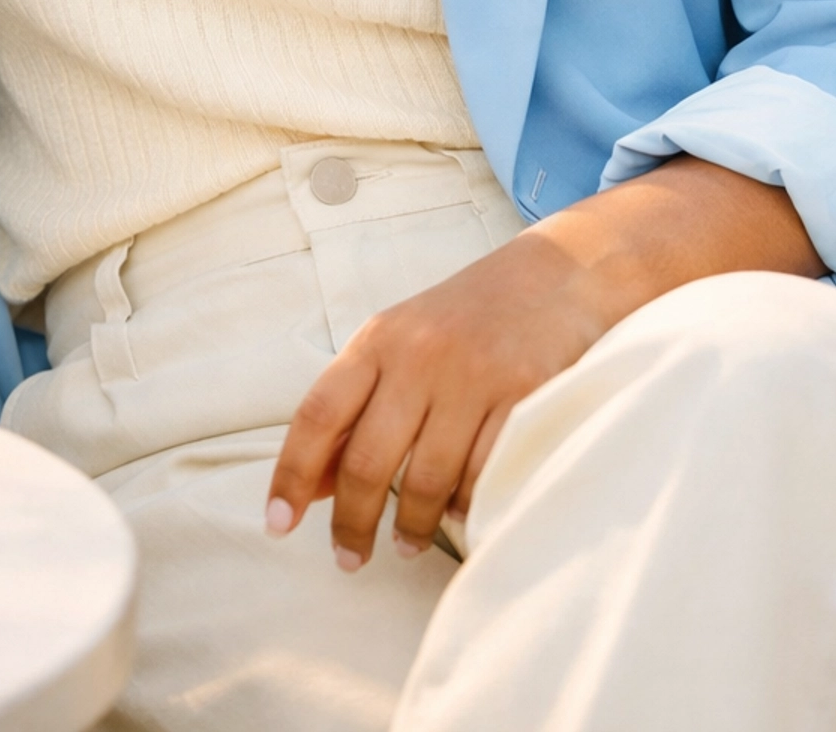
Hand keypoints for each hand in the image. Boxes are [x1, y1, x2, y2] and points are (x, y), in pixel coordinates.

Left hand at [265, 228, 603, 569]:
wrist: (557, 275)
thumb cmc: (465, 319)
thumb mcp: (398, 343)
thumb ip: (354, 407)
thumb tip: (308, 486)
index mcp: (379, 339)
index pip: (319, 413)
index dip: (291, 475)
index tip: (278, 524)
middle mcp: (420, 355)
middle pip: (368, 461)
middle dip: (352, 523)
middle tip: (349, 559)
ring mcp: (473, 376)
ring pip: (428, 480)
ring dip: (411, 528)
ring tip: (405, 542)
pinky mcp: (524, 397)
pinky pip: (484, 477)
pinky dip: (467, 508)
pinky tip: (460, 515)